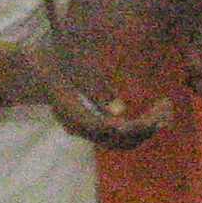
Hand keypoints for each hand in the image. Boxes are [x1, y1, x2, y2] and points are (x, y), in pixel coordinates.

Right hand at [11, 37, 173, 151]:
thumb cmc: (55, 60)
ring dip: (145, 130)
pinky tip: (153, 113)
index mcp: (71, 112)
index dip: (133, 127)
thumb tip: (121, 110)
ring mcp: (84, 129)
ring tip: (165, 110)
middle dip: (146, 128)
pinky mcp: (91, 126)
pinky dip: (138, 128)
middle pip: (117, 141)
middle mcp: (78, 127)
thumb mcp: (74, 65)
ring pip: (119, 142)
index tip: (155, 115)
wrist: (35, 71)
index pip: (107, 130)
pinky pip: (117, 136)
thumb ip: (95, 86)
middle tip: (166, 107)